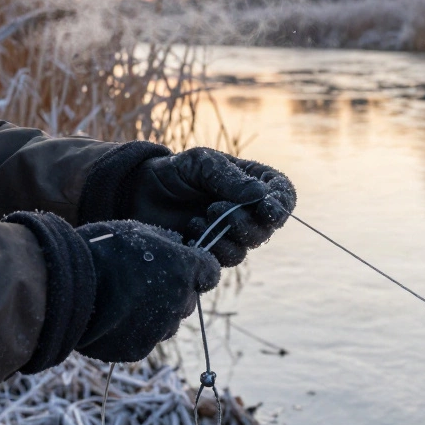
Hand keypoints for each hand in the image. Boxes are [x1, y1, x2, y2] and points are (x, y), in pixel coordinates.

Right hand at [76, 219, 219, 362]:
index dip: (197, 269)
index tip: (183, 267)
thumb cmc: (99, 251)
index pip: (210, 272)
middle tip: (144, 284)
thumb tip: (176, 245)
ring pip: (167, 323)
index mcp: (183, 269)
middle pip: (187, 300)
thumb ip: (163, 241)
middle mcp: (178, 302)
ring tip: (124, 302)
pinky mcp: (137, 350)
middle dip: (173, 293)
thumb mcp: (135, 231)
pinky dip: (132, 332)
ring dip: (155, 315)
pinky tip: (112, 319)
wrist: (65, 287)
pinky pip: (143, 340)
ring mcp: (159, 329)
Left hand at [122, 148, 296, 265]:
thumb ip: (228, 177)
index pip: (284, 195)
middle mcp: (248, 211)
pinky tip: (191, 231)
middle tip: (215, 208)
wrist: (140, 192)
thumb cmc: (175, 171)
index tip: (267, 209)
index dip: (281, 205)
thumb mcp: (201, 163)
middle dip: (244, 222)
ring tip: (199, 218)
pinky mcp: (212, 253)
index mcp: (254, 182)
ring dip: (224, 236)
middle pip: (266, 228)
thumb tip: (259, 194)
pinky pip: (224, 262)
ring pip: (246, 248)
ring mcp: (231, 235)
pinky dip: (210, 248)